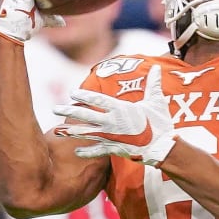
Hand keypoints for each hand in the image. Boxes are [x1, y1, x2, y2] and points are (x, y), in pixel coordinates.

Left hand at [54, 63, 175, 165]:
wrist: (163, 147)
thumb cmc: (160, 123)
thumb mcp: (157, 101)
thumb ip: (153, 84)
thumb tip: (156, 67)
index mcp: (121, 108)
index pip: (98, 99)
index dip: (84, 95)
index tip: (72, 93)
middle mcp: (112, 122)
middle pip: (86, 115)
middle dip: (69, 111)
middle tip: (55, 108)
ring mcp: (112, 136)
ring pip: (87, 133)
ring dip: (71, 132)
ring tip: (57, 130)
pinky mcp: (115, 149)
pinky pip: (97, 151)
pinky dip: (87, 152)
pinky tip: (76, 152)